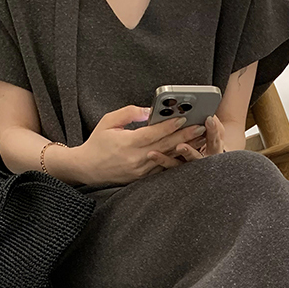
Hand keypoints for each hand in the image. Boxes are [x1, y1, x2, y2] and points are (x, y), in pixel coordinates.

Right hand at [73, 105, 211, 186]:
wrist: (87, 169)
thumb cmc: (97, 143)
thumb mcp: (108, 121)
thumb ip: (129, 113)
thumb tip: (149, 110)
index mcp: (127, 143)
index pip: (153, 133)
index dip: (170, 125)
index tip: (184, 118)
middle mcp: (136, 158)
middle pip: (165, 146)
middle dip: (185, 136)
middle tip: (201, 127)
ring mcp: (140, 170)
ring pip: (167, 157)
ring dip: (184, 148)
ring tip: (200, 139)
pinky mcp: (142, 177)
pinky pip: (162, 167)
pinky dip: (176, 159)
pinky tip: (188, 152)